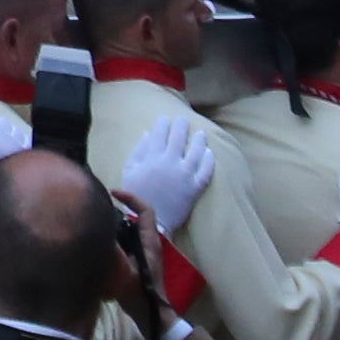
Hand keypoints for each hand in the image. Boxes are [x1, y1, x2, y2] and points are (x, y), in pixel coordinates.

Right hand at [117, 109, 215, 244]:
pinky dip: (209, 160)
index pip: (160, 133)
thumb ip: (139, 150)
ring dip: (199, 140)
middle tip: (184, 120)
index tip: (165, 119)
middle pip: (179, 138)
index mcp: (153, 157)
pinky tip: (209, 153)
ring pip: (196, 151)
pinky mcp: (195, 187)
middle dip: (182, 126)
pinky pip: (206, 171)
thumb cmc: (136, 194)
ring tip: (201, 134)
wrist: (150, 221)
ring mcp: (185, 175)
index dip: (163, 123)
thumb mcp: (129, 170)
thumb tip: (148, 134)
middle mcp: (170, 163)